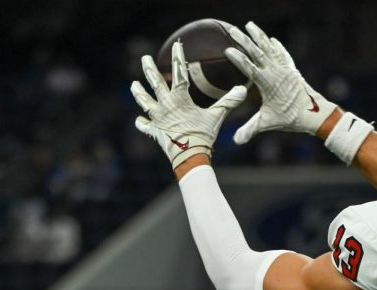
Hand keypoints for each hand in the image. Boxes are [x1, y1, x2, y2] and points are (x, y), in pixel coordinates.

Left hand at [131, 41, 246, 167]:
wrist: (189, 157)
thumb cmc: (203, 135)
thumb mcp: (217, 117)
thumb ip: (228, 102)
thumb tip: (243, 89)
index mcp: (179, 98)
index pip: (179, 73)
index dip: (178, 57)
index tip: (177, 45)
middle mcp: (165, 105)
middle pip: (155, 83)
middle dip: (149, 69)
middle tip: (145, 58)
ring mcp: (157, 119)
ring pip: (145, 102)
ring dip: (138, 92)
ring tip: (133, 84)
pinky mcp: (155, 132)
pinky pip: (146, 126)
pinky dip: (142, 123)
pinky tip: (139, 120)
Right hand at [224, 21, 337, 143]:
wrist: (315, 113)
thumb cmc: (291, 119)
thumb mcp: (268, 123)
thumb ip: (250, 130)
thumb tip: (236, 141)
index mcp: (268, 83)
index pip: (250, 68)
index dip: (238, 59)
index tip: (227, 50)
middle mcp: (276, 72)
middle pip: (258, 52)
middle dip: (244, 40)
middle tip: (232, 30)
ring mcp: (285, 69)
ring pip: (270, 48)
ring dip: (259, 36)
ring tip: (249, 25)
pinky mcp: (291, 70)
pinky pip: (282, 54)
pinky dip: (276, 45)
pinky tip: (272, 39)